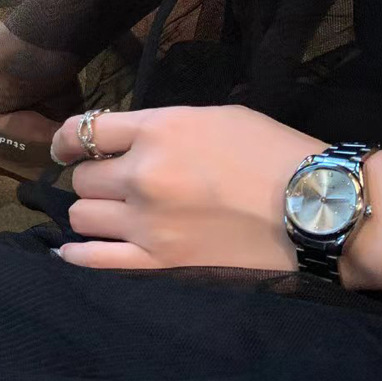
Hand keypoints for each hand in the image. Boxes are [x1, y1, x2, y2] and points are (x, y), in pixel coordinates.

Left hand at [50, 104, 326, 275]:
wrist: (314, 208)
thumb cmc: (268, 152)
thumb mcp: (211, 117)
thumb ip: (159, 126)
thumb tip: (121, 138)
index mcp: (157, 131)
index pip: (84, 131)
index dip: (68, 140)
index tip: (67, 148)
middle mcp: (142, 175)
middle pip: (82, 178)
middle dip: (91, 176)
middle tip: (109, 182)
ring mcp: (147, 223)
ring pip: (82, 216)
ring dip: (91, 211)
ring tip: (109, 212)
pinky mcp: (159, 263)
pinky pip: (95, 261)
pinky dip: (77, 254)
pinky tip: (73, 250)